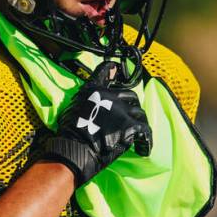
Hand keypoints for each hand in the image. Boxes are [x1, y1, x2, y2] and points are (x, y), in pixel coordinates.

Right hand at [36, 61, 151, 185]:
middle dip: (132, 107)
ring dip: (139, 124)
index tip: (115, 68)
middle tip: (131, 119)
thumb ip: (87, 103)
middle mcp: (110, 96)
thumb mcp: (73, 109)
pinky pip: (145, 131)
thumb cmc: (69, 133)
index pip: (104, 72)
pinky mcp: (129, 125)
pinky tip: (144, 148)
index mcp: (94, 91)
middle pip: (130, 96)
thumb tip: (94, 108)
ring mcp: (121, 110)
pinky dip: (146, 141)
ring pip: (140, 114)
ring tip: (138, 136)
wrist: (75, 147)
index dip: (110, 70)